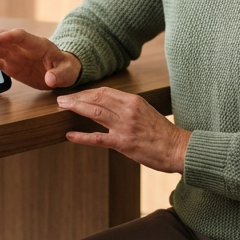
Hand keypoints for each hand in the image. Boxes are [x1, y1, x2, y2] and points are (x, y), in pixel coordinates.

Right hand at [0, 28, 81, 89]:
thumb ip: (59, 74)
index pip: (20, 36)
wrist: (62, 71)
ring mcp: (15, 55)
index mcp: (37, 44)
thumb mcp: (67, 72)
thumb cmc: (66, 68)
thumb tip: (50, 79)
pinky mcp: (10, 65)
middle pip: (1, 37)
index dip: (7, 37)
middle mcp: (23, 47)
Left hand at [58, 88, 189, 173]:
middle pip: (96, 99)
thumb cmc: (163, 133)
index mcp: (133, 101)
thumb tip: (110, 106)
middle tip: (61, 99)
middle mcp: (128, 110)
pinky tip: (69, 135)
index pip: (104, 91)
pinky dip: (81, 136)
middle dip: (76, 98)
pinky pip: (97, 138)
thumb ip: (128, 108)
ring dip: (75, 108)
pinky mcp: (123, 143)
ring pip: (94, 113)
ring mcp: (125, 126)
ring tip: (61, 108)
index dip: (87, 92)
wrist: (178, 148)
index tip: (75, 95)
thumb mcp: (146, 112)